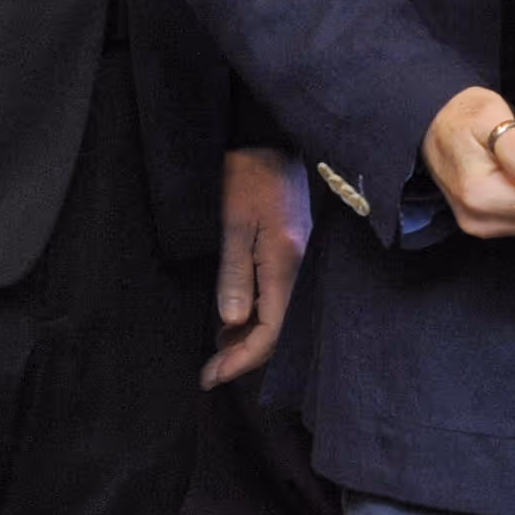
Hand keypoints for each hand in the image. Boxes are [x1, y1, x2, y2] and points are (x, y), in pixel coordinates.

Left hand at [203, 148, 311, 388]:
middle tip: (211, 369)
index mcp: (287, 263)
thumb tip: (232, 323)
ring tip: (219, 345)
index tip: (211, 376)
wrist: (269, 139)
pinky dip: (259, 314)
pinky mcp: (297, 251)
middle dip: (245, 355)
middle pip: (280, 331)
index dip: (241, 360)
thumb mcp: (233, 224)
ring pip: (281, 316)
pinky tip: (236, 316)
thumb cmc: (248, 175)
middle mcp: (302, 267)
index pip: (269, 331)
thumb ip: (235, 275)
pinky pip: (282, 296)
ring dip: (250, 336)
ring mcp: (303, 259)